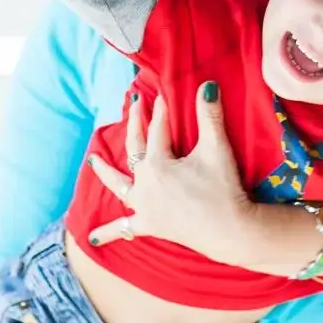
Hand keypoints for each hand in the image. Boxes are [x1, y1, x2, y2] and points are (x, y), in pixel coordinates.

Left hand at [87, 84, 254, 256]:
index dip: (161, 111)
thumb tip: (206, 85)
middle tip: (134, 103)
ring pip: (120, 185)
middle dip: (135, 124)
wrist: (229, 230)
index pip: (158, 129)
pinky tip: (94, 238)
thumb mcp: (216, 148)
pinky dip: (108, 232)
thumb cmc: (223, 188)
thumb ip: (209, 115)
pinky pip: (124, 229)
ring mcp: (144, 206)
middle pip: (135, 148)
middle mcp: (144, 184)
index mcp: (157, 163)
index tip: (162, 94)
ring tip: (94, 161)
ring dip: (106, 173)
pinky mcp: (150, 226)